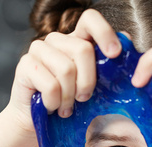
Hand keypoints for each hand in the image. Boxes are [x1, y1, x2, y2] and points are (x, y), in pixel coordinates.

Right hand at [6, 9, 121, 134]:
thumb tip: (126, 40)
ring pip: (66, 69)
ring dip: (69, 96)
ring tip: (65, 108)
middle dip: (87, 81)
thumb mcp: (91, 86)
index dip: (104, 33)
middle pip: (83, 49)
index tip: (114, 54)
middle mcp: (56, 40)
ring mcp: (38, 50)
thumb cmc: (66, 103)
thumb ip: (106, 65)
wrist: (37, 121)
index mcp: (74, 41)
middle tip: (83, 99)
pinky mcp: (25, 65)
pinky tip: (51, 107)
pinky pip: (51, 85)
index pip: (89, 20)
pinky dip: (54, 103)